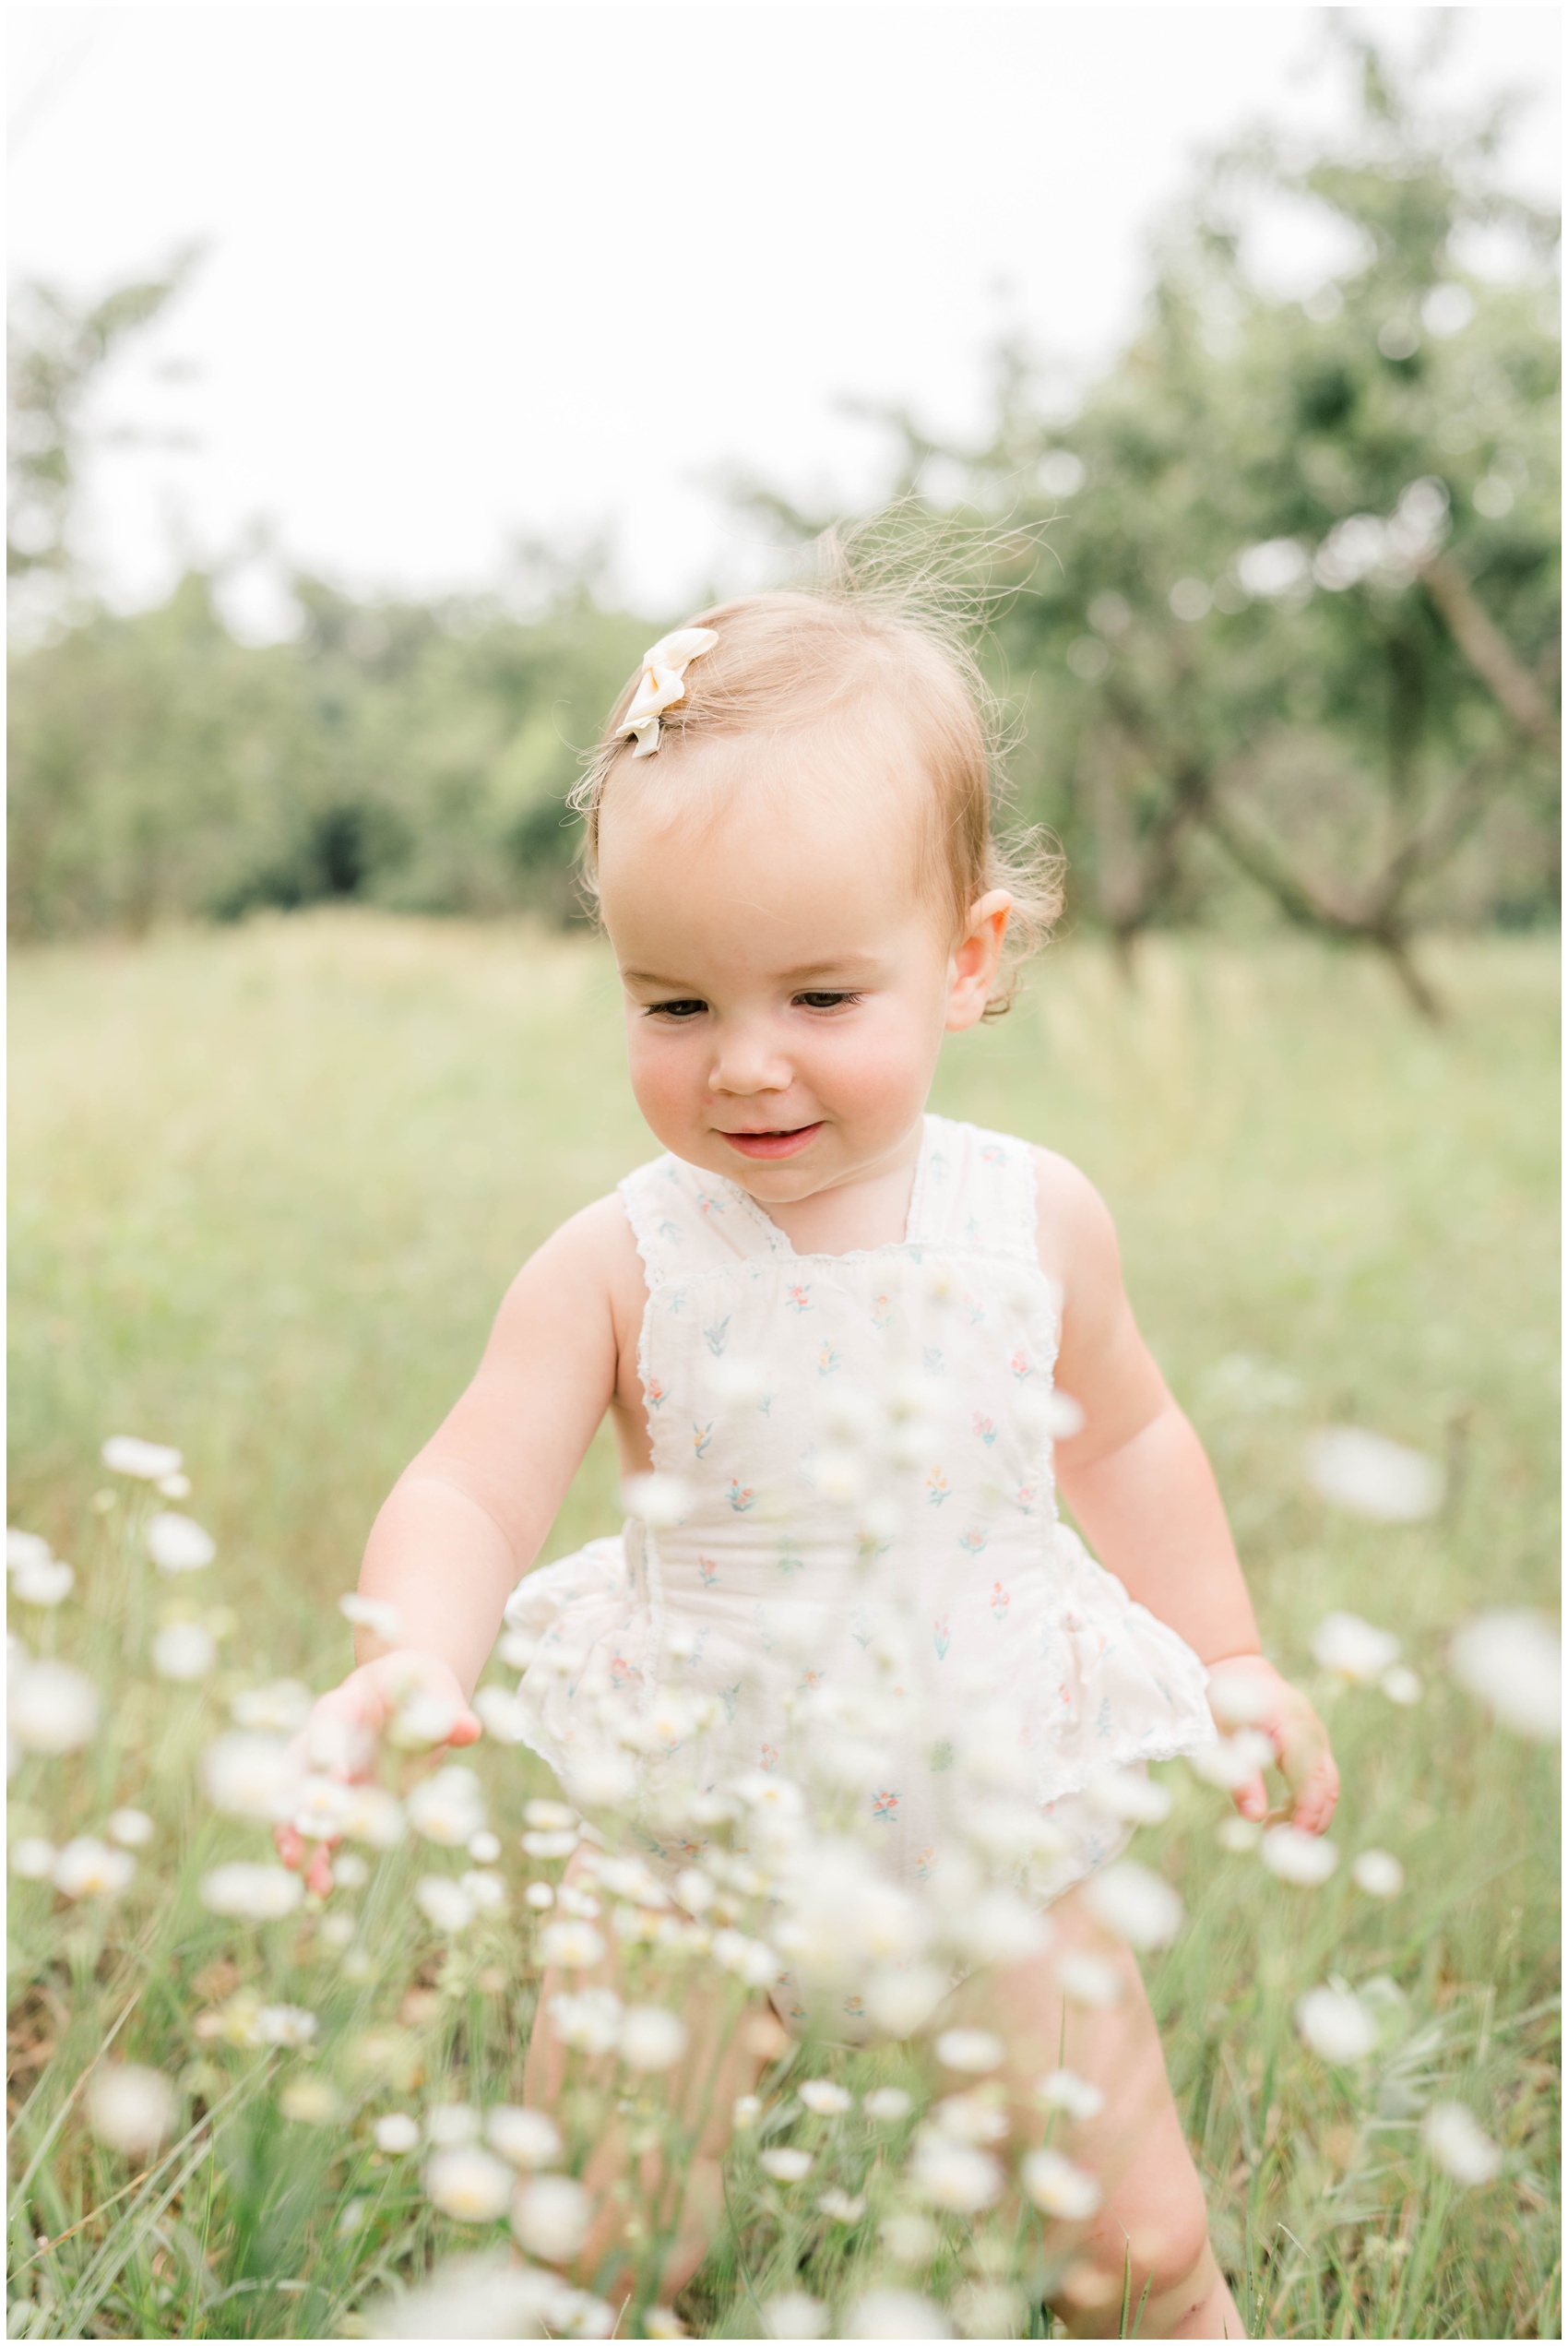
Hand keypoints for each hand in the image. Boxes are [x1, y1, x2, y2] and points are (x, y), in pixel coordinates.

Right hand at [274, 1650, 480, 1893]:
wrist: (409, 1696)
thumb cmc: (418, 1686)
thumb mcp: (434, 1690)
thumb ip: (448, 1711)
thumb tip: (470, 1730)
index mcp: (343, 1705)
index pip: (327, 1724)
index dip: (328, 1748)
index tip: (339, 1777)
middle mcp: (325, 1742)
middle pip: (298, 1769)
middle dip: (296, 1800)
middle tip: (292, 1831)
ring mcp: (329, 1775)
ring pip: (302, 1806)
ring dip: (297, 1835)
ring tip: (296, 1868)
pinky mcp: (343, 1802)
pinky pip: (323, 1829)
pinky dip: (320, 1857)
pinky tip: (321, 1887)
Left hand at [1205, 1652, 1338, 1833]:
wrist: (1235, 1668)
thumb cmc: (1224, 1701)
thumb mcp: (1223, 1737)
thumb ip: (1240, 1776)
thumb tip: (1253, 1818)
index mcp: (1291, 1724)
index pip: (1310, 1777)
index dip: (1306, 1812)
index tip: (1293, 1840)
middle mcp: (1311, 1730)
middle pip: (1327, 1784)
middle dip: (1313, 1819)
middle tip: (1285, 1846)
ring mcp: (1316, 1735)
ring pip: (1326, 1783)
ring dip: (1308, 1813)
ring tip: (1275, 1830)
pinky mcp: (1312, 1741)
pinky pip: (1318, 1776)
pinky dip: (1305, 1799)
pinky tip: (1280, 1814)